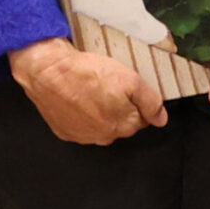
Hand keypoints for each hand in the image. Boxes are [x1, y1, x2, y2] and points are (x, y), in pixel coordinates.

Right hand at [11, 37, 167, 144]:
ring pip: (100, 126)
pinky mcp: (66, 132)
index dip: (135, 101)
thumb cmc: (86, 74)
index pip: (140, 119)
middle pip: (121, 124)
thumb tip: (161, 119)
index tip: (124, 88)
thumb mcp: (130, 79)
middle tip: (107, 86)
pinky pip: (80, 126)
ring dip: (99, 112)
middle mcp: (104, 136)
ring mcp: (83, 136)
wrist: (48, 72)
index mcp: (123, 125)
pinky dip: (81, 115)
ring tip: (91, 90)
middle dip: (118, 107)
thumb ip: (150, 101)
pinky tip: (77, 98)